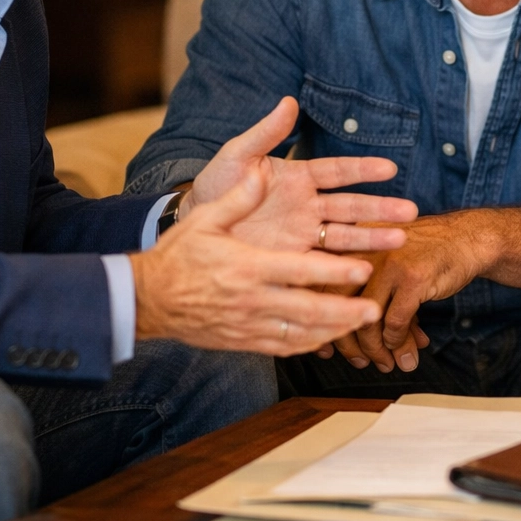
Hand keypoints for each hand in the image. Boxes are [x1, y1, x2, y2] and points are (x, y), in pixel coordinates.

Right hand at [131, 169, 382, 355]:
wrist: (146, 298)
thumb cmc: (179, 255)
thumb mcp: (206, 219)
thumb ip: (239, 197)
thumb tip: (262, 173)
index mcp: (248, 266)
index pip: (301, 271)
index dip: (335, 272)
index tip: (363, 269)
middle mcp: (253, 299)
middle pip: (309, 310)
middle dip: (345, 310)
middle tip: (373, 309)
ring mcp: (248, 324)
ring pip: (301, 333)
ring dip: (334, 330)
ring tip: (361, 324)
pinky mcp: (243, 340)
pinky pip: (283, 347)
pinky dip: (309, 343)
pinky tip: (327, 339)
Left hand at [184, 97, 417, 251]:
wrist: (194, 226)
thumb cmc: (215, 187)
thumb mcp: (237, 156)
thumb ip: (265, 133)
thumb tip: (289, 100)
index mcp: (299, 177)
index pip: (338, 171)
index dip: (363, 169)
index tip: (390, 168)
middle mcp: (308, 206)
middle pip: (352, 206)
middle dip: (381, 208)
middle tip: (411, 211)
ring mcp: (303, 234)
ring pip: (346, 235)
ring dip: (373, 237)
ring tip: (400, 239)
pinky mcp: (294, 260)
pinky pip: (324, 263)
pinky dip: (345, 267)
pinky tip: (367, 271)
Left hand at [317, 212, 494, 372]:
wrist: (467, 238)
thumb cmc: (424, 254)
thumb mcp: (385, 263)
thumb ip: (366, 296)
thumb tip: (345, 345)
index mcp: (351, 242)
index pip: (322, 287)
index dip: (323, 321)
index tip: (326, 348)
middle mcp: (364, 248)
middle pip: (338, 304)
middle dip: (346, 342)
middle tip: (358, 361)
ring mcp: (388, 262)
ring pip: (368, 319)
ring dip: (377, 350)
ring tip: (385, 364)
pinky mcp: (413, 276)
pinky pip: (396, 321)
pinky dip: (397, 341)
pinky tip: (405, 350)